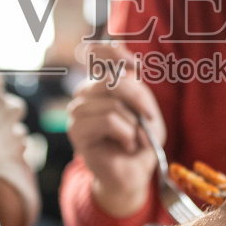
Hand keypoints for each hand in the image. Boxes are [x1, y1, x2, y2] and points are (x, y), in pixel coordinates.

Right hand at [66, 44, 161, 217]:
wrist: (133, 173)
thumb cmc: (140, 139)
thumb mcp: (145, 108)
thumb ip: (135, 86)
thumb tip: (127, 70)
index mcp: (101, 82)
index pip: (99, 52)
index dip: (116, 53)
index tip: (136, 67)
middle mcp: (85, 92)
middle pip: (114, 80)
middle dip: (140, 101)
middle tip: (149, 120)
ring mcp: (77, 110)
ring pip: (113, 103)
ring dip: (134, 124)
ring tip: (135, 139)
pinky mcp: (76, 130)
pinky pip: (109, 120)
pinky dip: (127, 134)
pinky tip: (126, 145)